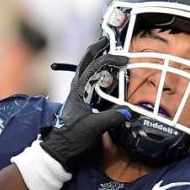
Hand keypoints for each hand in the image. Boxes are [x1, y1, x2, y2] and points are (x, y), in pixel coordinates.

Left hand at [45, 37, 131, 168]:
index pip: (94, 67)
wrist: (58, 150)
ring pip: (86, 71)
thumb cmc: (72, 137)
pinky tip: (106, 77)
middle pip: (84, 62)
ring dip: (96, 60)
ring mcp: (77, 94)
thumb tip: (130, 111)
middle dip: (96, 49)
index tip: (125, 59)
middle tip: (107, 40)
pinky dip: (97, 75)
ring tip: (108, 53)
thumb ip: (112, 117)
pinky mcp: (80, 102)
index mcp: (78, 90)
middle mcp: (76, 89)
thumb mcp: (94, 127)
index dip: (110, 59)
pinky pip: (89, 83)